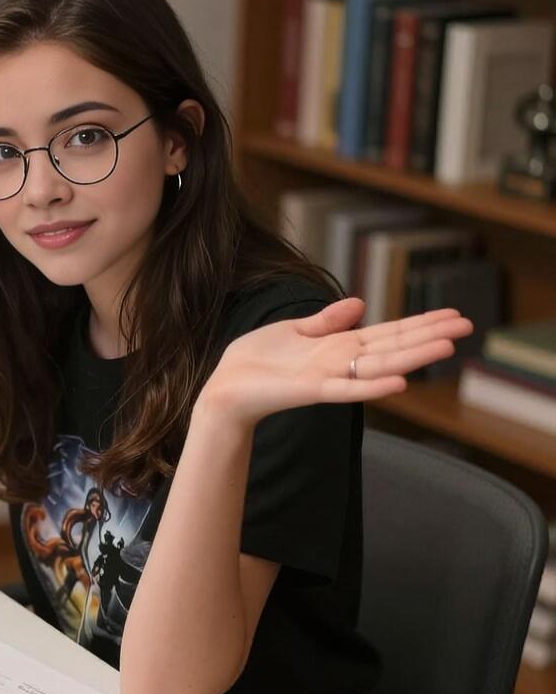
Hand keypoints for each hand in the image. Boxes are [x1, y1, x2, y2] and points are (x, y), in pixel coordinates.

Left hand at [199, 297, 473, 426]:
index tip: (453, 314)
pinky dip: (373, 387)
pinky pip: (347, 389)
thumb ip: (326, 320)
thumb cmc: (256, 361)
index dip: (420, 322)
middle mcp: (341, 362)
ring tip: (448, 346)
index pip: (389, 333)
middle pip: (393, 347)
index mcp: (338, 346)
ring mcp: (329, 377)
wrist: (225, 387)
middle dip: (429, 335)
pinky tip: (400, 383)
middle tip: (469, 325)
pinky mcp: (310, 391)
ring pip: (380, 366)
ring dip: (413, 357)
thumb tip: (360, 303)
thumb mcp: (293, 329)